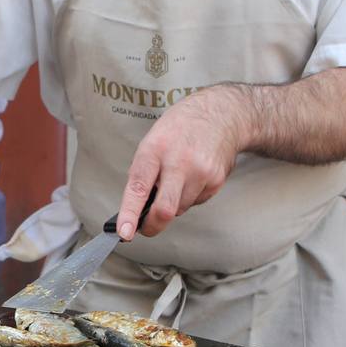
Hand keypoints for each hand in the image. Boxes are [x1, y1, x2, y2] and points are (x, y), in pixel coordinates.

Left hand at [117, 85, 252, 238]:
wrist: (221, 113)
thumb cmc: (180, 128)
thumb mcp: (153, 140)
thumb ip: (144, 173)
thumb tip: (136, 208)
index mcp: (155, 149)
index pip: (139, 187)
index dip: (129, 213)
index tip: (124, 232)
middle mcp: (179, 161)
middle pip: (165, 209)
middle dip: (152, 226)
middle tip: (145, 228)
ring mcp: (201, 172)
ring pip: (180, 208)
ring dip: (173, 204)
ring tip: (177, 180)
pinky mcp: (217, 180)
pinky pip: (196, 202)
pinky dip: (190, 197)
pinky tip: (193, 176)